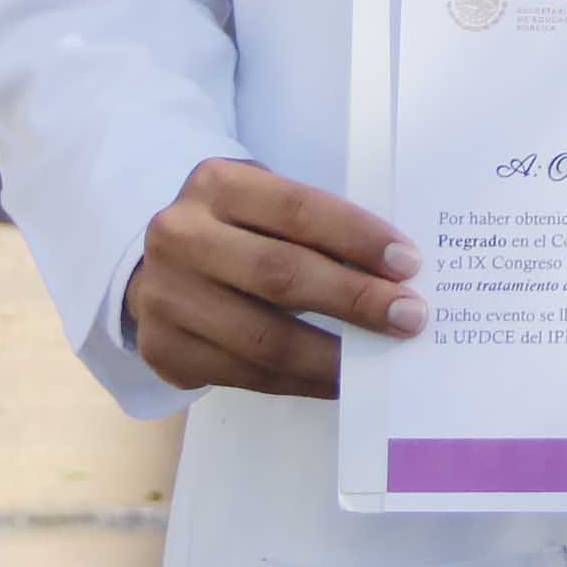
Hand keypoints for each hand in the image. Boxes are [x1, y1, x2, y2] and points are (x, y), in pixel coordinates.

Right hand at [124, 157, 426, 398]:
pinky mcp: (162, 349)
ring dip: (332, 354)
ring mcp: (164, 296)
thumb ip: (315, 228)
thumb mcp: (264, 206)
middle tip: (409, 316)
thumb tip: (395, 273)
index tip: (408, 263)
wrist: (157, 269)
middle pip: (280, 273)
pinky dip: (300, 381)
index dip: (357, 236)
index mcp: (217, 185)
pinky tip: (338, 380)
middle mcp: (181, 236)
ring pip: (262, 337)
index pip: (298, 209)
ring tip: (379, 359)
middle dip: (354, 299)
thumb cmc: (238, 232)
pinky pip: (245, 374)